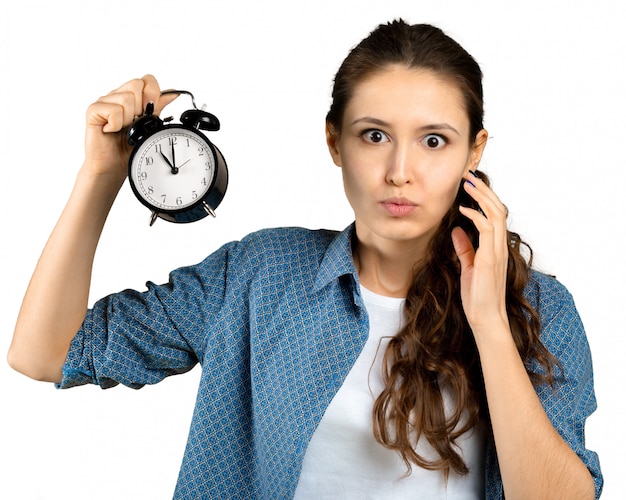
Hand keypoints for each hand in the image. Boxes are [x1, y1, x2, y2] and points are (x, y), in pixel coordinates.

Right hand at [82, 75, 177, 181]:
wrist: (113, 166)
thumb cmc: (128, 148)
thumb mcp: (149, 125)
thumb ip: (158, 107)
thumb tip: (172, 93)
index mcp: (131, 97)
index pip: (146, 80)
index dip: (152, 93)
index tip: (150, 111)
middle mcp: (117, 96)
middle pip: (136, 84)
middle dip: (141, 108)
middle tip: (134, 123)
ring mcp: (104, 102)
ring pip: (126, 98)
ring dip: (128, 119)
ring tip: (122, 129)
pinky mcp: (93, 111)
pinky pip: (113, 110)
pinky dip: (116, 124)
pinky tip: (112, 131)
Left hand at [451, 172, 508, 334]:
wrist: (485, 318)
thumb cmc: (478, 296)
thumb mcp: (468, 267)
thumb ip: (464, 248)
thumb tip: (457, 231)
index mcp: (495, 247)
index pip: (495, 215)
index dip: (484, 198)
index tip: (470, 185)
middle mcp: (499, 246)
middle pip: (498, 209)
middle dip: (484, 190)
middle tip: (469, 176)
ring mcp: (496, 252)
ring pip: (496, 215)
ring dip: (482, 197)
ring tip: (468, 183)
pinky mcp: (490, 259)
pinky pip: (487, 230)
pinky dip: (476, 217)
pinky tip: (464, 210)